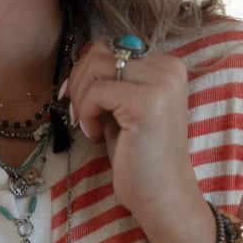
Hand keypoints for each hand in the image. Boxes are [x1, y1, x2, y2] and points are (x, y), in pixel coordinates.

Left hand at [64, 38, 216, 242]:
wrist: (162, 196)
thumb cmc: (139, 157)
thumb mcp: (122, 109)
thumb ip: (110, 82)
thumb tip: (79, 61)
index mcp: (166, 65)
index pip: (111, 46)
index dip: (85, 69)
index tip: (74, 98)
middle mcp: (168, 67)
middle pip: (101, 51)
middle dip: (78, 82)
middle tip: (77, 115)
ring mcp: (160, 83)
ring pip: (97, 66)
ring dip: (82, 97)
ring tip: (89, 125)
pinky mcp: (147, 103)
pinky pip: (97, 91)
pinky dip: (87, 112)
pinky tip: (95, 134)